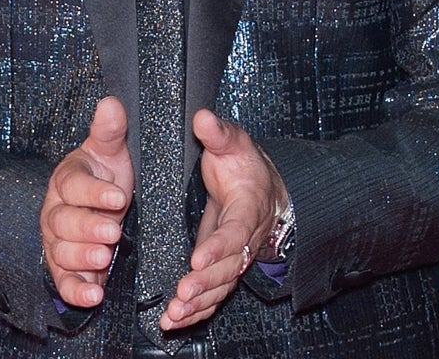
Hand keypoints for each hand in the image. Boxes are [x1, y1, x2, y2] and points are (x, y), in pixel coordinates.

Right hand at [40, 96, 132, 308]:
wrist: (100, 209)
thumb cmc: (104, 178)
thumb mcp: (111, 153)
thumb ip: (110, 131)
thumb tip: (111, 103)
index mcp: (67, 181)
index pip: (73, 185)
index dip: (94, 192)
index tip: (119, 196)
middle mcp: (56, 213)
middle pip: (63, 222)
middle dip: (87, 227)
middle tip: (112, 232)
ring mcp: (58, 243)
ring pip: (62, 252)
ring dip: (82, 257)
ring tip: (104, 258)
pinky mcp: (65, 271)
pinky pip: (65, 283)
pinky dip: (77, 292)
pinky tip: (94, 296)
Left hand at [158, 110, 286, 331]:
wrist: (263, 187)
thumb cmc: (244, 165)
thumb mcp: (234, 142)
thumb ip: (218, 133)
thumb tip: (202, 117)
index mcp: (249, 209)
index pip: (235, 232)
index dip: (218, 247)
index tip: (197, 258)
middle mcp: (245, 239)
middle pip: (228, 267)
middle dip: (205, 283)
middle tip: (182, 295)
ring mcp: (235, 256)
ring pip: (220, 286)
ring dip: (199, 304)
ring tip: (175, 315)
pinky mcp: (223, 267)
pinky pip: (213, 293)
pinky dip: (197, 309)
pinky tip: (175, 321)